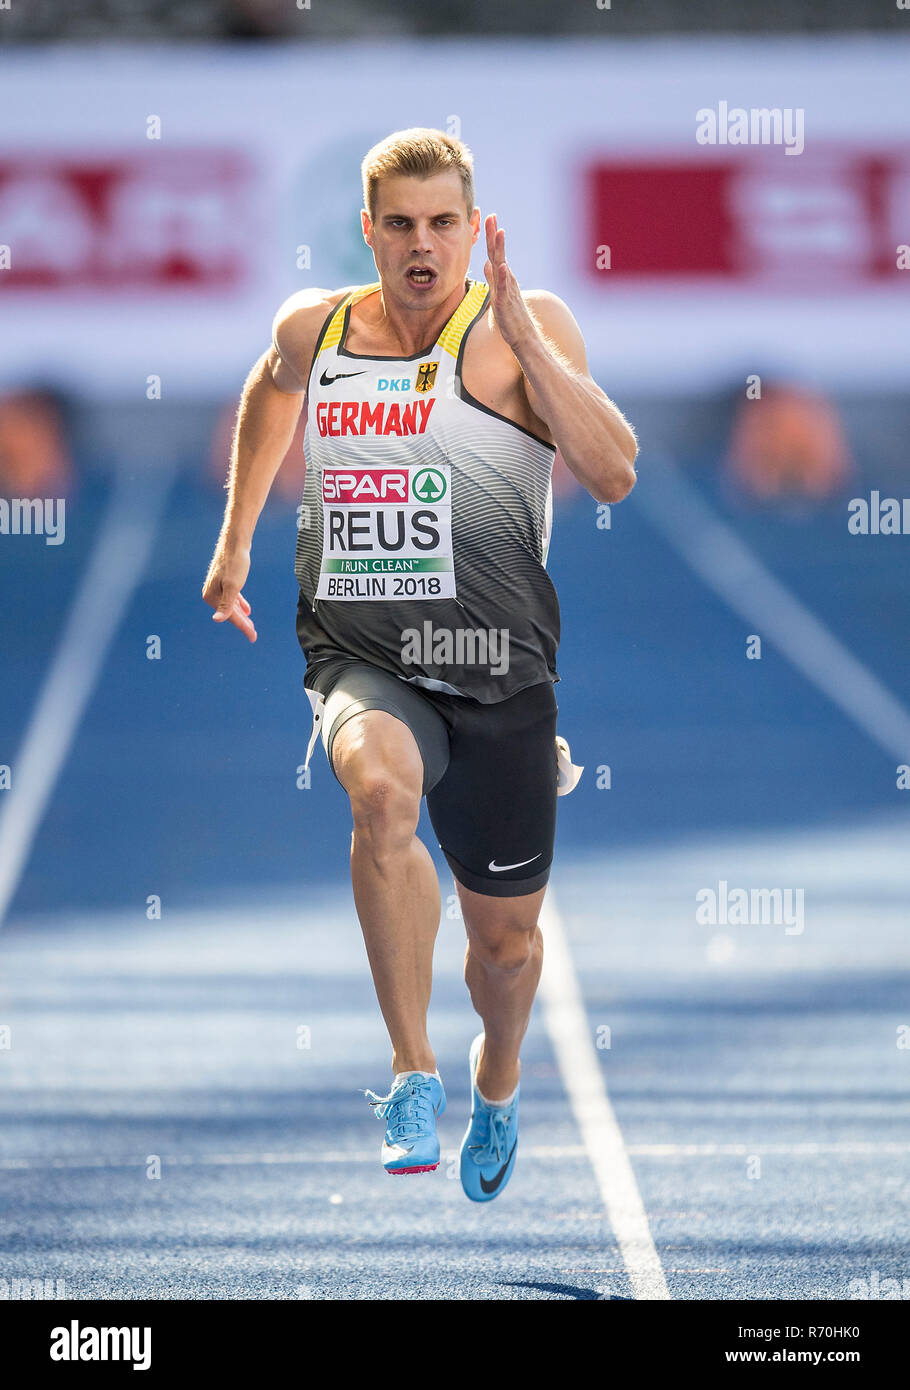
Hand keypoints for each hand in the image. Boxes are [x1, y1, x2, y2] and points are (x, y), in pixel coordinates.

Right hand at [202, 542, 256, 642]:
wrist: (236, 542)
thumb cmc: (235, 563)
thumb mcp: (233, 586)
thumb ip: (226, 604)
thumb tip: (217, 620)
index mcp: (211, 596)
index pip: (229, 616)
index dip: (243, 627)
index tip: (253, 637)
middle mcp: (211, 593)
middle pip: (230, 612)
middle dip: (242, 623)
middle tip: (253, 634)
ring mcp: (217, 587)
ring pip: (231, 605)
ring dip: (241, 615)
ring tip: (251, 625)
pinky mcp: (224, 581)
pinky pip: (232, 597)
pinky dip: (239, 604)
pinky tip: (246, 610)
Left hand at [483, 214, 537, 353]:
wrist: (523, 337)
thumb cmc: (511, 318)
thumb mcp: (499, 295)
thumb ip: (493, 279)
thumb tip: (487, 264)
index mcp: (504, 278)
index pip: (496, 254)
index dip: (492, 237)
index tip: (489, 218)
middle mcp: (507, 280)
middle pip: (499, 254)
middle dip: (495, 235)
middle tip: (492, 216)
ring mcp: (507, 290)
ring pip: (502, 266)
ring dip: (500, 249)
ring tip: (499, 232)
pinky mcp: (506, 303)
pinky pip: (503, 288)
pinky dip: (502, 276)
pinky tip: (501, 265)